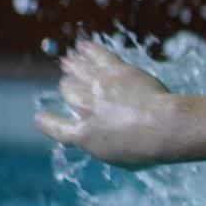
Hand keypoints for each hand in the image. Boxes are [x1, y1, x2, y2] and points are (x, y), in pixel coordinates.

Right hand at [34, 39, 180, 168]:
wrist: (164, 126)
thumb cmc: (149, 149)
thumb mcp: (121, 159)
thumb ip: (108, 147)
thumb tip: (107, 140)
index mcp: (84, 136)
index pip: (57, 128)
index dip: (48, 122)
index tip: (40, 117)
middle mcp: (86, 108)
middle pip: (68, 90)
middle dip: (68, 87)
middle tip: (68, 82)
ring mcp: (100, 87)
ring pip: (78, 70)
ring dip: (72, 65)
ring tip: (68, 61)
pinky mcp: (117, 71)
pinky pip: (98, 57)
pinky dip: (89, 50)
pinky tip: (82, 46)